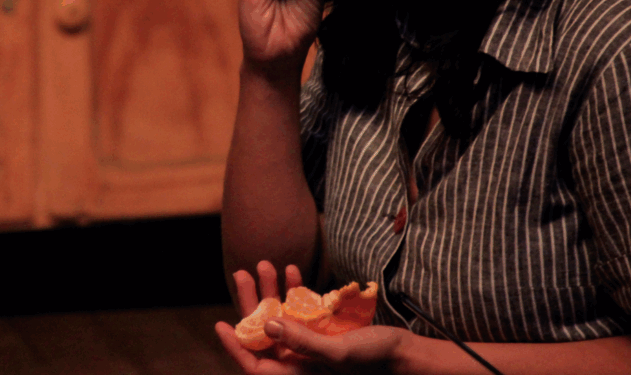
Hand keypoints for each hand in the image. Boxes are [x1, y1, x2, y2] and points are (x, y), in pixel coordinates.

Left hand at [216, 261, 410, 373]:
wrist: (410, 357)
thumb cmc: (378, 362)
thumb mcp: (338, 352)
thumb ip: (303, 342)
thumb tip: (267, 327)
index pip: (256, 366)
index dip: (236, 348)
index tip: (220, 324)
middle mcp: (301, 363)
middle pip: (265, 336)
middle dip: (252, 304)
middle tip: (243, 273)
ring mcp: (312, 348)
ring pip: (281, 319)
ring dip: (272, 292)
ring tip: (266, 264)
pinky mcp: (324, 334)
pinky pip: (300, 312)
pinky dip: (294, 292)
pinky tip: (292, 271)